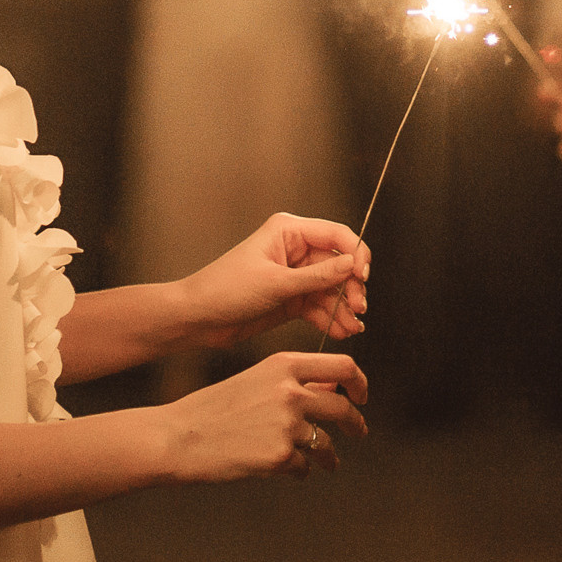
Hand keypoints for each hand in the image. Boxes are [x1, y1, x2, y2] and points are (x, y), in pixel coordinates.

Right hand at [164, 351, 367, 480]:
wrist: (179, 437)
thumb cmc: (214, 408)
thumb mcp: (255, 381)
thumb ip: (292, 384)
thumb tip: (331, 392)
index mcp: (284, 365)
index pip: (342, 366)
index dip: (359, 382)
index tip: (360, 397)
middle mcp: (291, 391)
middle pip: (343, 408)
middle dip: (356, 424)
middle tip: (359, 431)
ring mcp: (287, 425)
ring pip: (326, 444)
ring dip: (330, 456)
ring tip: (328, 464)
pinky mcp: (280, 456)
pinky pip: (303, 467)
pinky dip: (298, 471)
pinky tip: (286, 470)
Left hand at [180, 213, 371, 347]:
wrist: (198, 318)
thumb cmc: (225, 290)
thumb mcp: (276, 283)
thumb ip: (317, 277)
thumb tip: (352, 266)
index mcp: (288, 231)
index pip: (336, 235)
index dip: (356, 254)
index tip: (363, 278)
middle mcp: (295, 249)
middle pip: (339, 264)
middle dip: (350, 287)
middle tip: (358, 308)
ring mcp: (294, 275)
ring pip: (331, 288)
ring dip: (343, 307)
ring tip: (351, 328)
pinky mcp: (291, 298)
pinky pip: (319, 305)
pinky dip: (330, 318)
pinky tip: (339, 331)